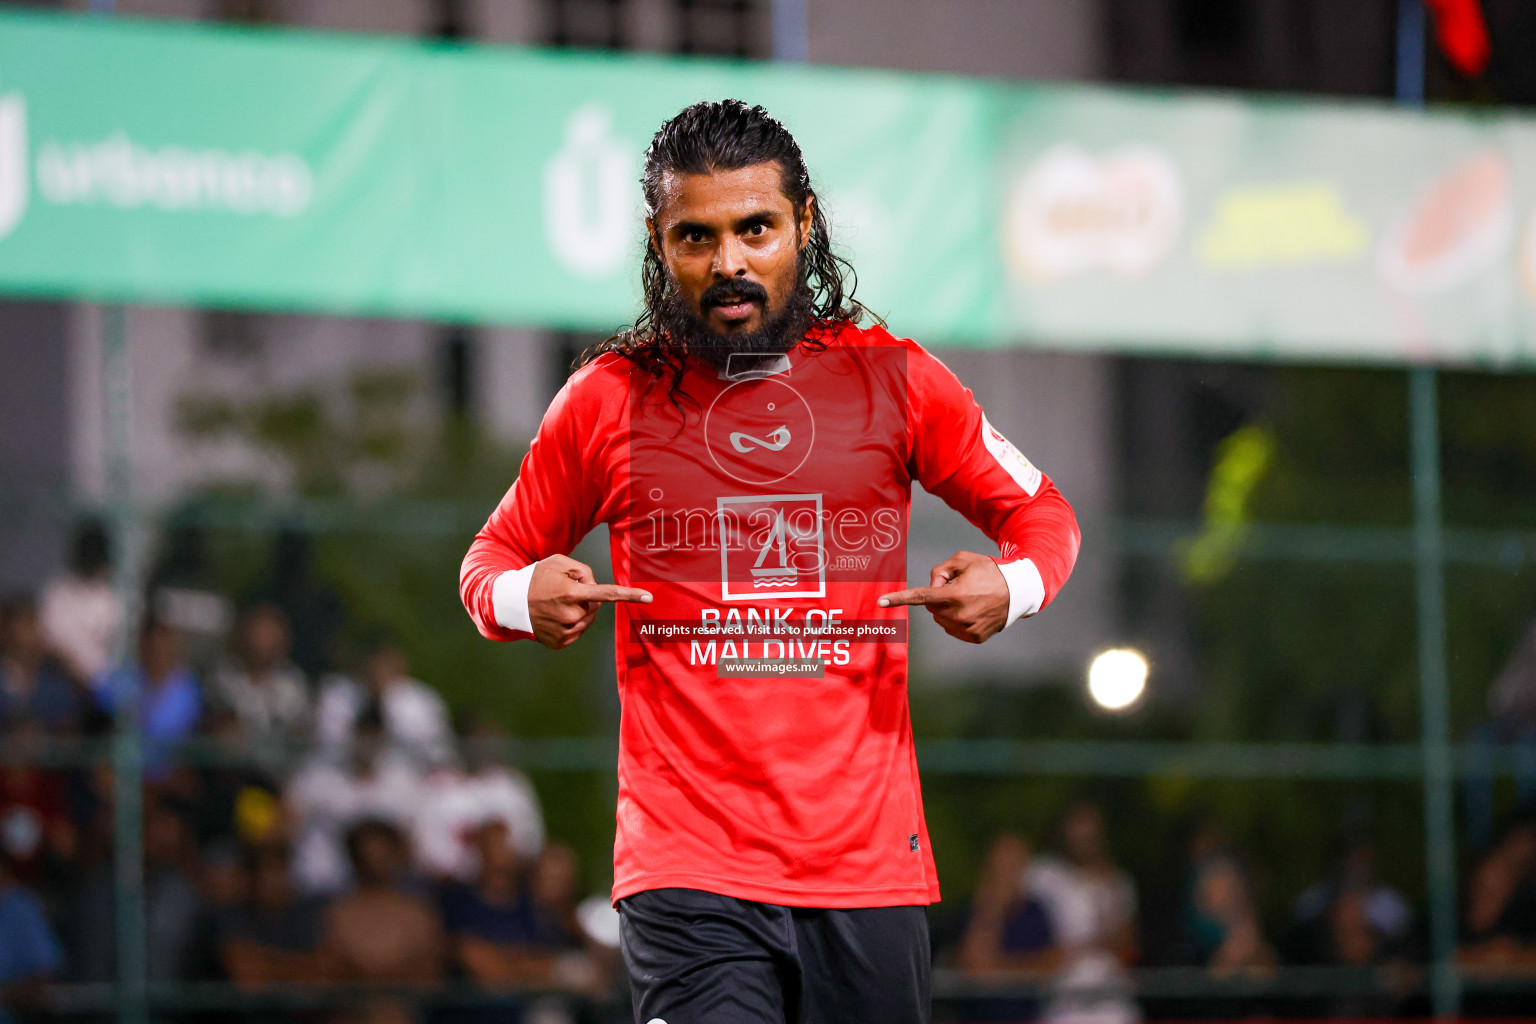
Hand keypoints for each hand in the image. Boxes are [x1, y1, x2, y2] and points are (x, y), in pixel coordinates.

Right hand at [528, 554, 650, 649]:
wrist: (509, 602)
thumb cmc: (536, 577)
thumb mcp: (559, 562)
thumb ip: (583, 570)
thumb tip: (595, 587)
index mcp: (572, 592)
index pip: (606, 594)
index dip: (629, 595)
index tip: (649, 597)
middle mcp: (570, 614)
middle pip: (595, 606)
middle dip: (585, 598)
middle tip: (564, 592)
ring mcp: (565, 631)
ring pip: (587, 620)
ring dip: (578, 611)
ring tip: (556, 604)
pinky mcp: (559, 643)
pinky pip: (577, 632)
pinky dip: (571, 623)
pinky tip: (554, 616)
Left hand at [877, 551, 1008, 643]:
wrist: (1018, 591)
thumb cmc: (989, 571)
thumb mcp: (963, 560)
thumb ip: (940, 570)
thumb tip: (931, 588)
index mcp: (954, 595)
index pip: (920, 597)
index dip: (899, 599)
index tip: (881, 602)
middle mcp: (958, 615)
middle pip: (932, 607)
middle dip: (939, 597)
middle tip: (959, 588)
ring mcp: (966, 629)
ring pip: (941, 619)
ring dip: (948, 609)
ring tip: (970, 599)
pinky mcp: (974, 638)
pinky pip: (954, 629)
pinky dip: (958, 620)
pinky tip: (974, 610)